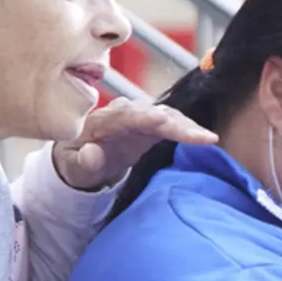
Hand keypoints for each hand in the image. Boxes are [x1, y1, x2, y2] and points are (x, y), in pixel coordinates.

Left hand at [52, 98, 216, 190]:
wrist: (81, 157)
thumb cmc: (76, 163)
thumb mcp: (73, 167)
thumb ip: (82, 161)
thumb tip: (91, 153)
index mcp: (102, 122)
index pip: (126, 116)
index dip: (145, 117)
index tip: (163, 121)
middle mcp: (123, 113)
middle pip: (153, 113)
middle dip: (177, 123)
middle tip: (201, 136)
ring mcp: (139, 116)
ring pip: (167, 115)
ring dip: (188, 126)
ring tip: (208, 138)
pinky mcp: (152, 124)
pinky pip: (173, 123)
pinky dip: (189, 129)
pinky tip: (206, 138)